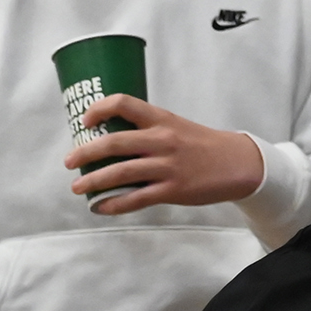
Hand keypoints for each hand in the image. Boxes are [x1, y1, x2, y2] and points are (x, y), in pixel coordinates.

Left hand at [63, 99, 265, 214]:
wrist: (240, 164)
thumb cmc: (204, 145)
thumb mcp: (177, 126)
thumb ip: (148, 131)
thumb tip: (110, 141)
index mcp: (162, 119)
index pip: (124, 104)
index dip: (98, 109)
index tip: (85, 121)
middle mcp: (163, 140)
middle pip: (113, 143)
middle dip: (84, 153)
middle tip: (70, 162)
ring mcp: (167, 166)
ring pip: (119, 173)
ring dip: (92, 181)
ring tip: (78, 187)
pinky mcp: (173, 189)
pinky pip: (136, 199)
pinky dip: (114, 204)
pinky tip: (101, 206)